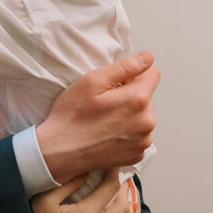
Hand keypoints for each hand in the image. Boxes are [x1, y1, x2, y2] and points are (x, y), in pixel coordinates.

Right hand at [36, 51, 158, 183]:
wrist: (59, 152)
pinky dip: (126, 132)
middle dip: (130, 95)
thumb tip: (148, 58)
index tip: (114, 83)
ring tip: (103, 119)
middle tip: (103, 103)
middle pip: (147, 96)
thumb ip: (125, 66)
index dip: (132, 74)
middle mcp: (146, 122)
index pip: (153, 74)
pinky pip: (137, 135)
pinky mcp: (136, 154)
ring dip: (129, 114)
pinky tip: (106, 133)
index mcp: (137, 100)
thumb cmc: (71, 116)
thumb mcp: (92, 81)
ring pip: (143, 116)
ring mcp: (142, 141)